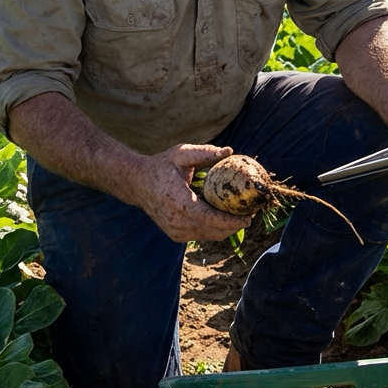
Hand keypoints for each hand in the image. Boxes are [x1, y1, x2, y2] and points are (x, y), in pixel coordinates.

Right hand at [127, 143, 249, 242]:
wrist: (138, 183)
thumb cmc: (161, 166)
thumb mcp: (180, 154)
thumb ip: (204, 153)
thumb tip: (229, 151)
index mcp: (176, 200)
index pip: (207, 218)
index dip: (229, 221)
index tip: (248, 217)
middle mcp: (175, 220)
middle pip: (212, 231)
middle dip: (233, 226)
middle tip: (249, 214)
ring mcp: (174, 230)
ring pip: (209, 236)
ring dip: (226, 229)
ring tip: (239, 216)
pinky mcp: (175, 235)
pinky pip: (201, 235)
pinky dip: (214, 229)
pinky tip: (222, 218)